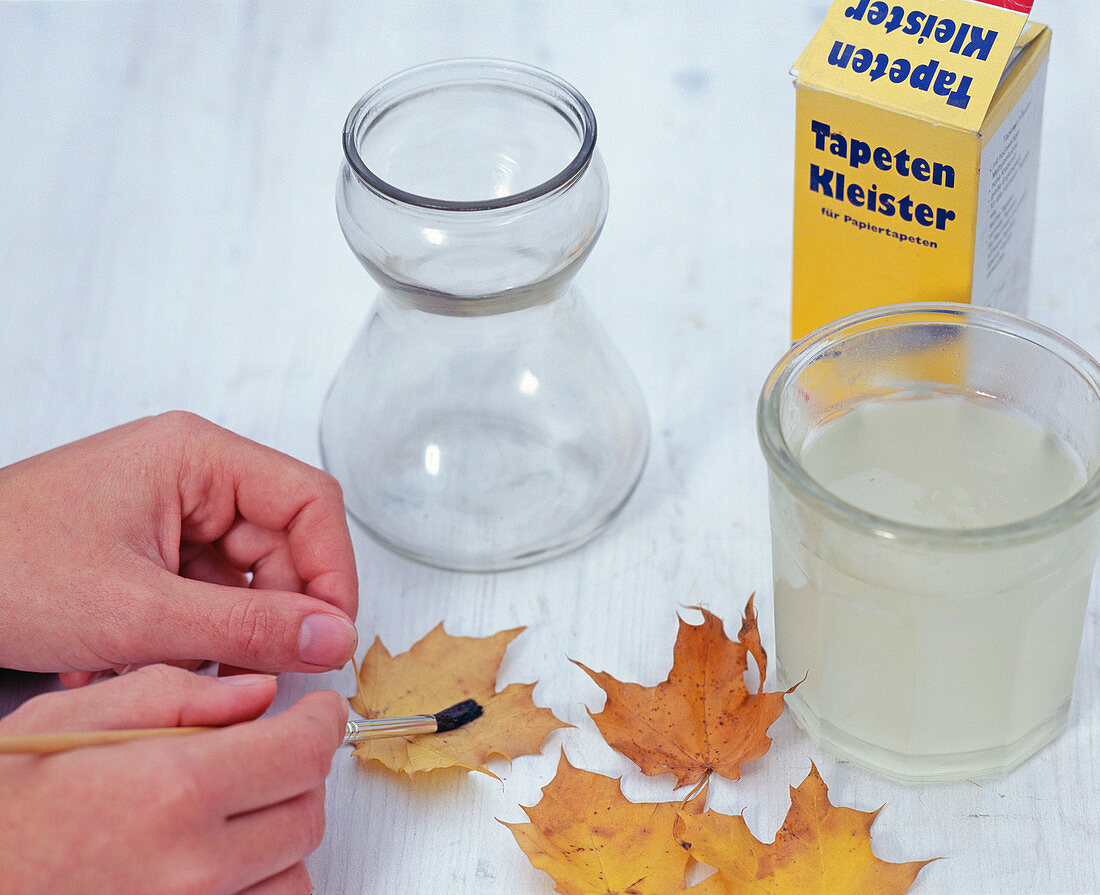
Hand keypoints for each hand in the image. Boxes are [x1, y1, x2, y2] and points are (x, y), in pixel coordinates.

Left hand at [0, 412, 358, 683]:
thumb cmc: (8, 568)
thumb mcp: (138, 612)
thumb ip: (248, 628)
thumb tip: (335, 640)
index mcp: (198, 456)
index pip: (309, 503)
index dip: (331, 571)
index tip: (329, 638)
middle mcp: (193, 474)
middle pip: (279, 546)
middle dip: (265, 617)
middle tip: (246, 675)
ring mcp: (171, 509)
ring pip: (242, 580)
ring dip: (219, 635)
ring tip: (164, 668)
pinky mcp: (150, 545)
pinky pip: (202, 593)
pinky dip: (185, 635)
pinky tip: (135, 659)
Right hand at [0, 664, 347, 894]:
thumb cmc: (1, 813)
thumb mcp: (71, 719)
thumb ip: (177, 695)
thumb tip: (257, 695)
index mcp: (173, 791)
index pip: (304, 752)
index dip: (322, 721)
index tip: (317, 712)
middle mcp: (192, 867)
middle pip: (307, 814)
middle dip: (300, 773)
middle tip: (270, 752)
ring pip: (293, 873)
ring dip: (280, 835)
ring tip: (232, 812)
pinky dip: (256, 884)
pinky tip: (217, 859)